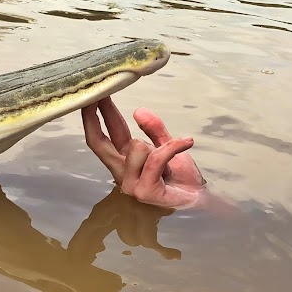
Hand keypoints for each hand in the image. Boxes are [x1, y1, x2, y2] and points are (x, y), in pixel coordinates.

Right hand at [81, 97, 205, 209]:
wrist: (199, 199)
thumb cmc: (182, 177)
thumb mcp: (167, 146)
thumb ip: (154, 130)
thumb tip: (137, 110)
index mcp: (123, 161)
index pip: (101, 136)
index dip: (93, 116)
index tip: (92, 94)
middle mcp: (121, 172)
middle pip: (97, 142)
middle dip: (96, 115)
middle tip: (98, 93)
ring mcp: (130, 184)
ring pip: (136, 146)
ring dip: (159, 145)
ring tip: (173, 154)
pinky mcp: (143, 191)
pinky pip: (156, 158)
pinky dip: (174, 147)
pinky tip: (187, 142)